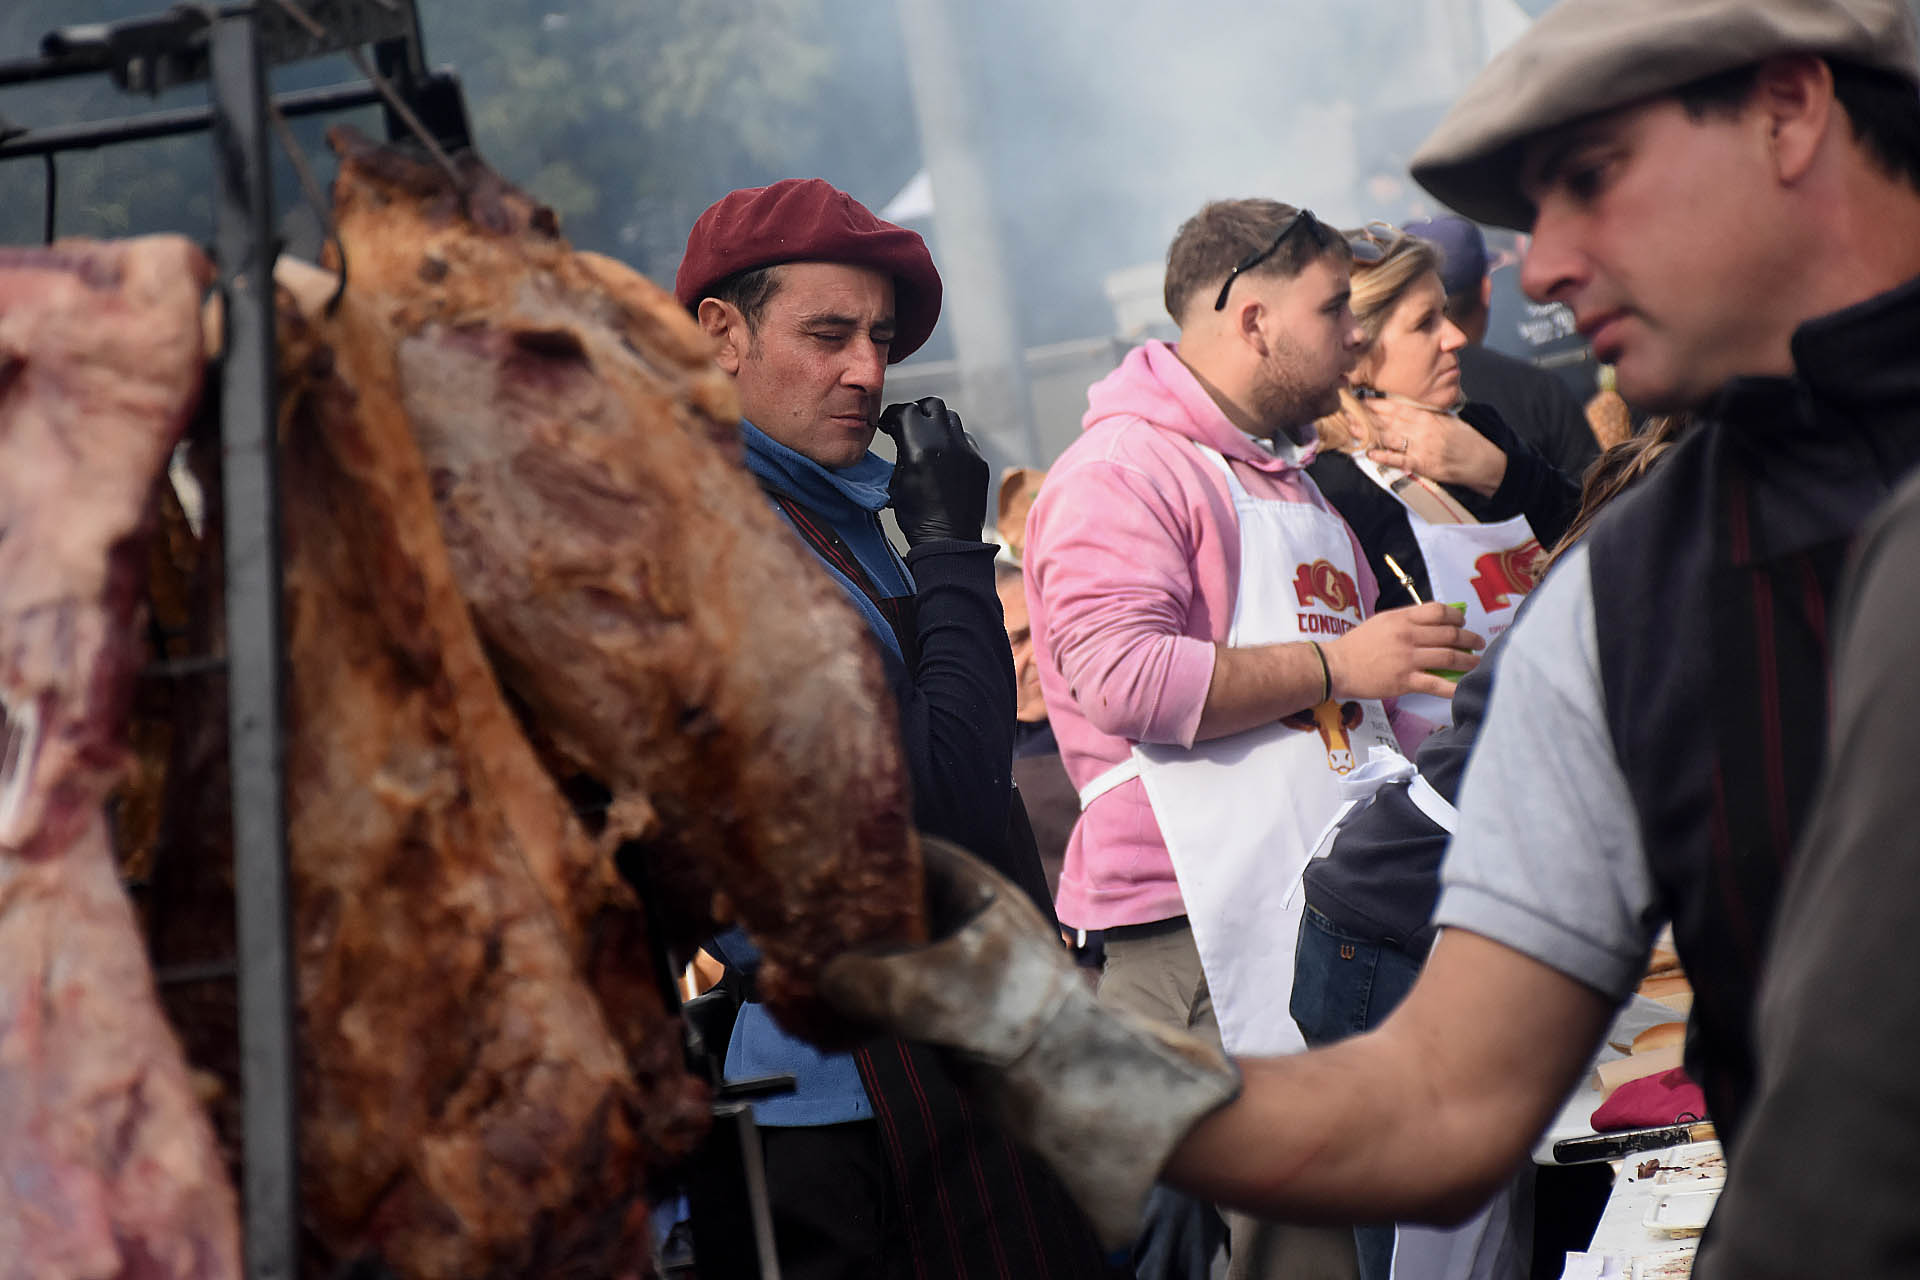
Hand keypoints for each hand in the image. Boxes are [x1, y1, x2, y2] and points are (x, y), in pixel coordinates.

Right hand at [821, 836, 1240, 1249]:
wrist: (1063, 1081)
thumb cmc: (1008, 1014)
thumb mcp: (926, 989)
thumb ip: (864, 978)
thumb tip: (823, 977)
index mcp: (974, 890)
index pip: (910, 851)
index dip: (864, 851)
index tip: (816, 859)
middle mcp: (966, 919)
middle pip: (895, 899)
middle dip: (850, 909)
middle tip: (796, 914)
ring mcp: (958, 963)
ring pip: (892, 949)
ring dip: (854, 958)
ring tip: (802, 960)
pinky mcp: (951, 1006)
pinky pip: (898, 991)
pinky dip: (867, 996)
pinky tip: (830, 1007)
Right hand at [877, 397, 989, 544]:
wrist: (949, 542)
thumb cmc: (916, 517)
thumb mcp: (897, 482)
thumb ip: (902, 452)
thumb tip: (901, 437)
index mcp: (919, 445)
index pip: (905, 410)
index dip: (893, 415)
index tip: (889, 424)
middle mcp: (945, 441)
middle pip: (932, 405)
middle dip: (918, 411)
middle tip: (910, 425)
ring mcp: (966, 450)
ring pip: (952, 419)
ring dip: (938, 424)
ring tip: (929, 441)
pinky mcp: (979, 461)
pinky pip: (966, 440)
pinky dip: (954, 442)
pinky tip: (946, 459)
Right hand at [1323, 602, 1482, 699]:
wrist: (1337, 666)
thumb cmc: (1357, 645)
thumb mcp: (1381, 622)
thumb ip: (1406, 620)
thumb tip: (1433, 623)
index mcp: (1402, 618)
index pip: (1439, 611)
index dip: (1457, 616)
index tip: (1463, 622)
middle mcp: (1407, 635)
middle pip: (1449, 633)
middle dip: (1469, 639)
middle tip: (1477, 644)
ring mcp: (1407, 659)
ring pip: (1449, 657)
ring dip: (1468, 661)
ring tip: (1477, 663)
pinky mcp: (1405, 681)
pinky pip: (1437, 683)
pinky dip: (1454, 686)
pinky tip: (1463, 687)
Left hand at [1361, 399, 1507, 497]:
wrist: (1483, 461)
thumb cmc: (1466, 440)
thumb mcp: (1448, 419)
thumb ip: (1426, 414)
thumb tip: (1405, 408)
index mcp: (1428, 416)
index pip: (1396, 407)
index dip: (1375, 404)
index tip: (1359, 399)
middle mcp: (1422, 429)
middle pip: (1388, 421)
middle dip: (1365, 417)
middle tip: (1346, 412)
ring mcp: (1421, 447)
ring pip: (1389, 438)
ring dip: (1369, 434)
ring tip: (1351, 430)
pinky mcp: (1422, 465)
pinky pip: (1399, 460)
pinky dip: (1383, 456)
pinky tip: (1369, 452)